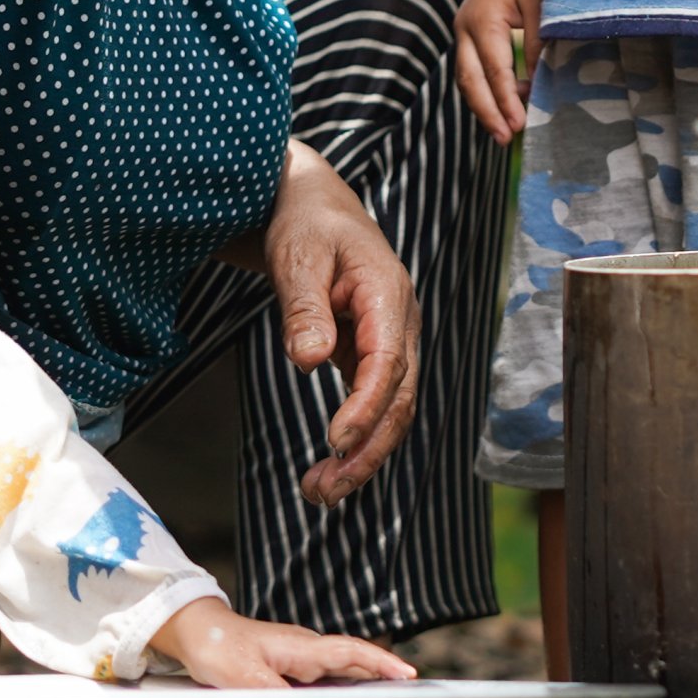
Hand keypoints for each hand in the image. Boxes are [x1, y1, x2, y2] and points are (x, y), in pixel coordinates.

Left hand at [148, 597, 416, 687]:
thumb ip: (277, 696)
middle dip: (383, 674)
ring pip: (339, 671)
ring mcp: (297, 658)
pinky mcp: (286, 667)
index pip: (353, 653)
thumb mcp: (246, 678)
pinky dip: (339, 689)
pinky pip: (321, 678)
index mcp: (303, 647)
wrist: (195, 633)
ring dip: (363, 683)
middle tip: (410, 691)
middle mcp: (306, 651)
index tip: (409, 674)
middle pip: (354, 662)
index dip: (383, 663)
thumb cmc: (219, 646)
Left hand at [260, 142, 418, 503]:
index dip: (366, 406)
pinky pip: (374, 403)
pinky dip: (357, 438)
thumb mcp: (297, 255)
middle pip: (399, 399)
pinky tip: (330, 469)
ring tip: (318, 493)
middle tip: (322, 492)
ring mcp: (391, 342)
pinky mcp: (372, 355)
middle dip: (367, 451)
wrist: (312, 204)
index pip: (388, 363)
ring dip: (362, 455)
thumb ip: (304, 308)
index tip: (335, 441)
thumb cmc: (305, 222)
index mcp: (388, 295)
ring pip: (391, 410)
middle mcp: (400, 324)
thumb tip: (309, 362)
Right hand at [452, 0, 539, 139]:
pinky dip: (485, 88)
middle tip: (505, 139)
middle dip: (487, 113)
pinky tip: (505, 103)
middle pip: (470, 81)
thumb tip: (539, 84)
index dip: (507, 103)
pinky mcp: (470, 29)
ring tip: (502, 130)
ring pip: (467, 77)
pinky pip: (472, 67)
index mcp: (483, 21)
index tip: (520, 126)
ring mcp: (464, 28)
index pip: (495, 73)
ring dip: (484, 105)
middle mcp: (465, 27)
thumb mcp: (542, 4)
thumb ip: (539, 44)